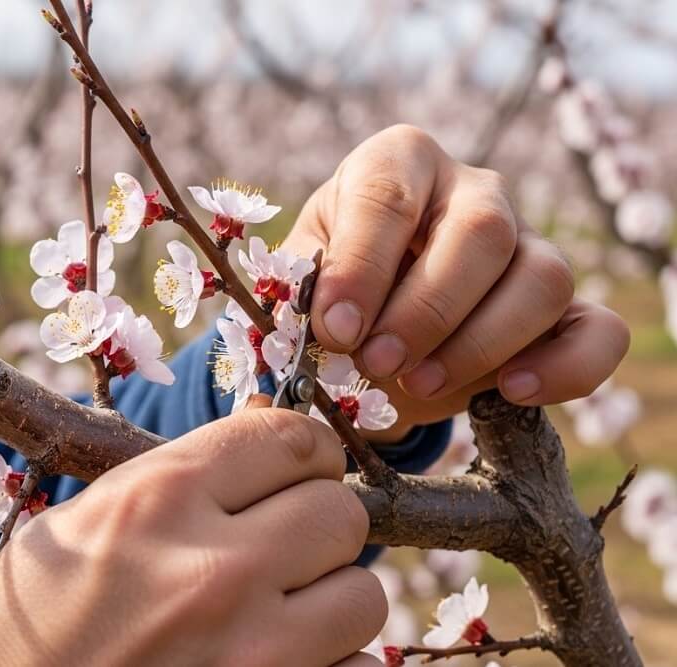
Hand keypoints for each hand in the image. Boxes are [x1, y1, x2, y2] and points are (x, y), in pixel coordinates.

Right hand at [0, 403, 385, 666]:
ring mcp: (249, 654)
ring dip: (333, 598)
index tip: (301, 468)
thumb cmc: (18, 624)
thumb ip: (180, 482)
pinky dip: (333, 665)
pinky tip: (285, 661)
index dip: (306, 449)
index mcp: (157, 499)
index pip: (291, 437)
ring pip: (365, 597)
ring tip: (285, 608)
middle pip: (343, 514)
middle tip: (288, 541)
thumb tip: (269, 445)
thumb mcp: (81, 524)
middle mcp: (213, 569)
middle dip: (321, 522)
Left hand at [283, 124, 629, 441]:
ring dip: (480, 343)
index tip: (336, 329)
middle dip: (426, 310)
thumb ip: (304, 300)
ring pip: (544, 278)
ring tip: (418, 384)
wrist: (376, 318)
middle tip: (377, 363)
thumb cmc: (335, 286)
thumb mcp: (303, 280)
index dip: (363, 266)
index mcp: (397, 163)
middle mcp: (473, 190)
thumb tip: (318, 338)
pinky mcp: (565, 303)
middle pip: (482, 232)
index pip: (388, 196)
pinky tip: (510, 391)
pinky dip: (566, 367)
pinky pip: (597, 329)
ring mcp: (529, 242)